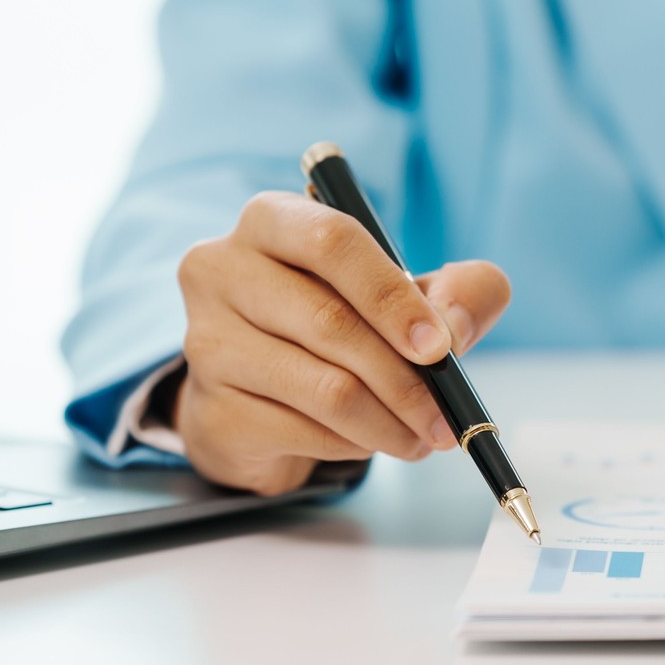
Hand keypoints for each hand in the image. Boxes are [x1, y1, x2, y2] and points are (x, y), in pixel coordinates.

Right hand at [169, 191, 510, 494]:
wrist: (260, 399)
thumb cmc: (339, 326)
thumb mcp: (407, 296)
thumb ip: (458, 291)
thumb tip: (456, 325)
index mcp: (271, 221)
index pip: (332, 240)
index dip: (392, 296)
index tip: (440, 347)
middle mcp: (222, 270)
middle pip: (330, 322)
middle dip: (406, 379)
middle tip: (446, 416)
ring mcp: (206, 341)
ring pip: (324, 388)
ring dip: (389, 422)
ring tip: (421, 437)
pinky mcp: (210, 409)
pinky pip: (304, 431)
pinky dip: (354, 444)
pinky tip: (370, 440)